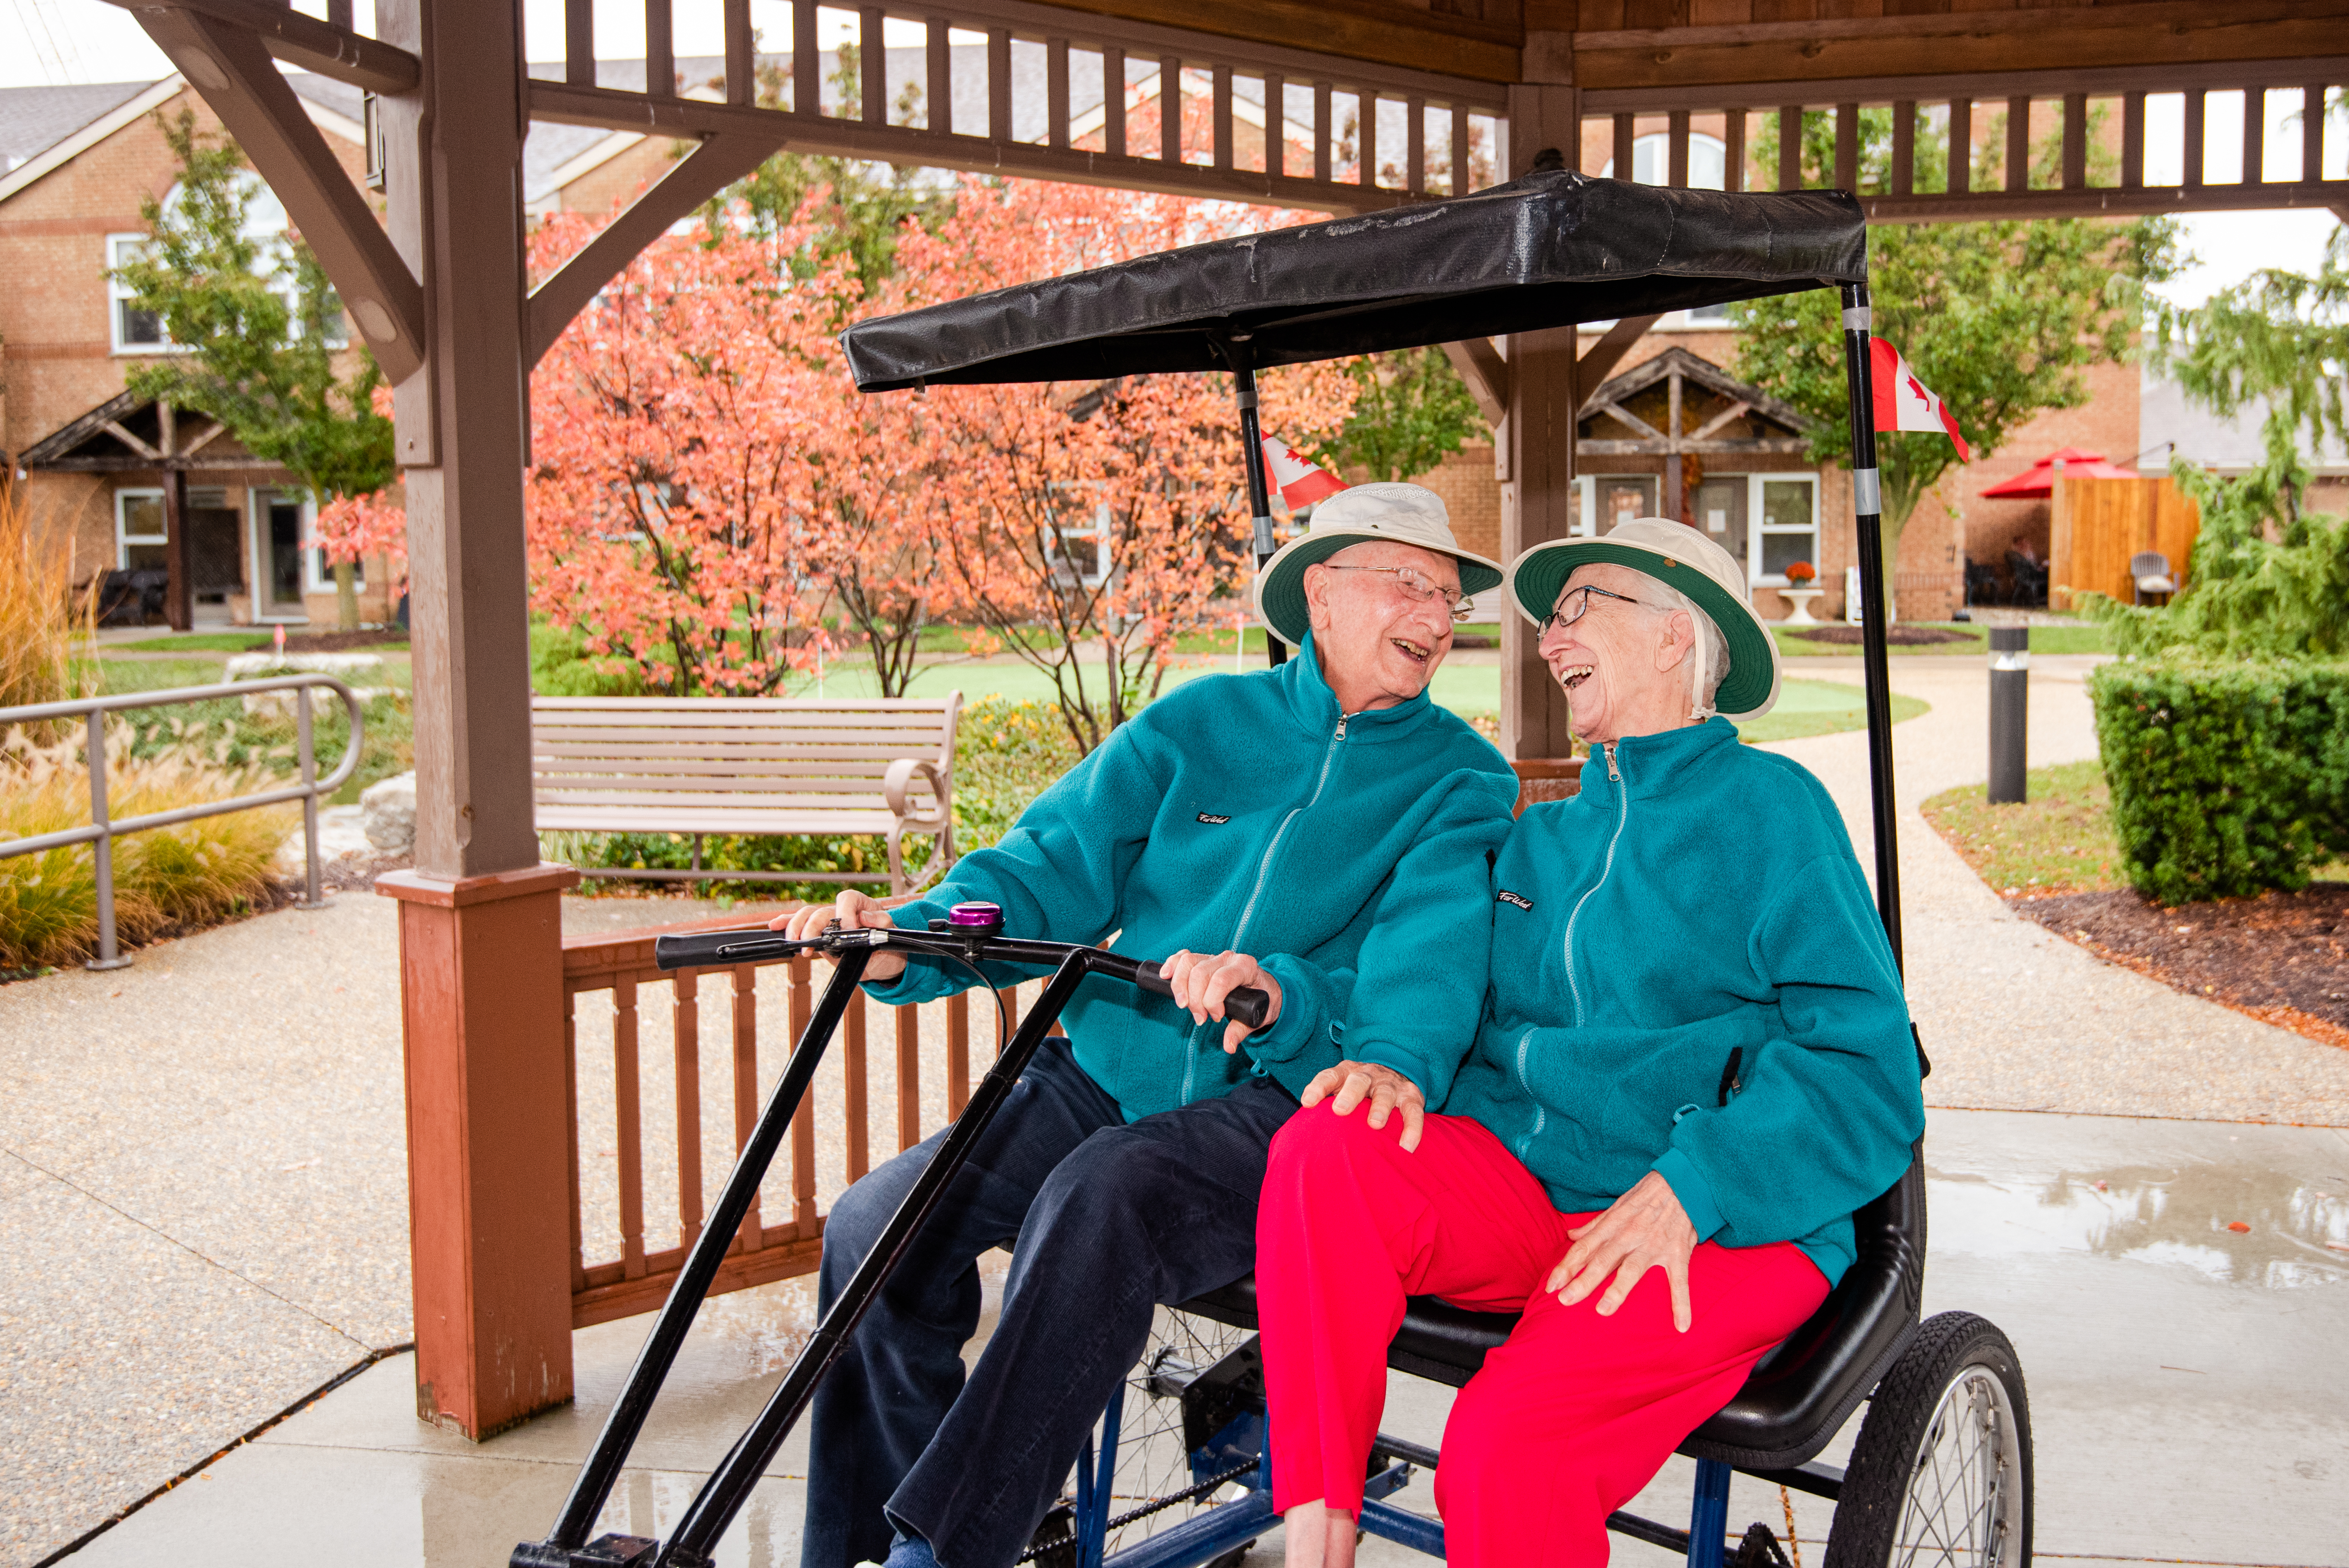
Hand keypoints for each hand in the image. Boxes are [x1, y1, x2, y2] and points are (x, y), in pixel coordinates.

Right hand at [771, 888, 903, 981]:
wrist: (884, 960)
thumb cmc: (888, 944)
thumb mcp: (891, 933)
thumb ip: (882, 923)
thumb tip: (867, 917)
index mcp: (860, 905)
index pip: (847, 899)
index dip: (846, 912)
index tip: (848, 928)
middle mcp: (841, 911)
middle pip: (821, 910)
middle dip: (813, 925)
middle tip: (810, 943)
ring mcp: (828, 922)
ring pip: (807, 916)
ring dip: (796, 926)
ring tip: (793, 941)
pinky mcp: (820, 935)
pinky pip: (801, 924)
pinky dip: (787, 923)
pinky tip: (775, 925)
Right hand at [1159, 948, 1283, 1053]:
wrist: (1264, 988)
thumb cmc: (1262, 1001)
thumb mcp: (1258, 1017)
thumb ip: (1241, 1031)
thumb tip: (1228, 1046)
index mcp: (1245, 967)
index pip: (1220, 980)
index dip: (1212, 1001)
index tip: (1216, 1018)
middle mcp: (1229, 958)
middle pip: (1200, 973)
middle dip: (1195, 1000)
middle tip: (1201, 1018)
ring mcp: (1214, 957)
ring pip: (1188, 963)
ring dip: (1180, 986)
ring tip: (1184, 1005)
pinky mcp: (1203, 959)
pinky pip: (1183, 957)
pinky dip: (1172, 966)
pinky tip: (1165, 976)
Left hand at [1299, 1060, 1427, 1152]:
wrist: (1397, 1068)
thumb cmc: (1360, 1091)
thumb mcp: (1342, 1090)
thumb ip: (1326, 1109)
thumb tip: (1302, 1138)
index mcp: (1346, 1073)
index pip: (1329, 1076)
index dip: (1318, 1087)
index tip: (1307, 1102)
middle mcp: (1368, 1075)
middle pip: (1357, 1081)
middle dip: (1349, 1094)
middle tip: (1340, 1110)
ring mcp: (1391, 1085)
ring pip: (1385, 1093)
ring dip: (1380, 1108)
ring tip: (1375, 1124)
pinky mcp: (1412, 1096)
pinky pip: (1413, 1112)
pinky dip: (1412, 1129)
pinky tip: (1407, 1147)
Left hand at [1545, 1171, 1696, 1331]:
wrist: (1683, 1181)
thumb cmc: (1647, 1196)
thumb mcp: (1617, 1206)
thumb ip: (1594, 1225)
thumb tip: (1571, 1236)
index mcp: (1613, 1226)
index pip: (1584, 1248)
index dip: (1566, 1266)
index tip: (1551, 1285)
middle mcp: (1629, 1236)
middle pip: (1602, 1261)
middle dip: (1583, 1281)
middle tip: (1564, 1300)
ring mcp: (1654, 1245)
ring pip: (1632, 1270)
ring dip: (1618, 1290)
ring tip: (1603, 1311)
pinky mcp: (1678, 1253)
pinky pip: (1679, 1280)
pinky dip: (1681, 1302)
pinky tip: (1681, 1324)